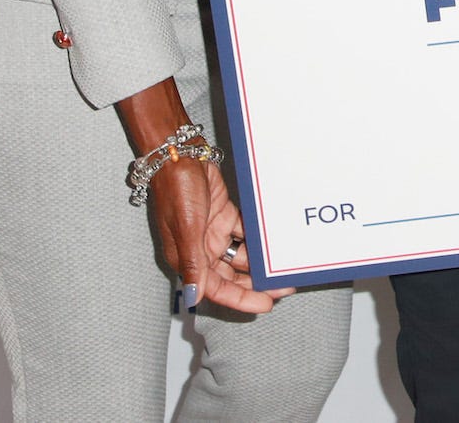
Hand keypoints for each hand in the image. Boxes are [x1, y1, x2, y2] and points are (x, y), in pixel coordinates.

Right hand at [148, 155, 292, 315]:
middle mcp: (200, 249)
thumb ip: (193, 264)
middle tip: (282, 288)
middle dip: (255, 284)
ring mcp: (212, 232)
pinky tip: (275, 241)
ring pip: (240, 256)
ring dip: (259, 263)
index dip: (241, 299)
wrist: (180, 155)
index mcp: (187, 259)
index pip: (216, 288)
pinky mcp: (223, 215)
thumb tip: (194, 297)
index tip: (266, 304)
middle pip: (231, 276)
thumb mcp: (186, 229)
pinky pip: (244, 233)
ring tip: (282, 266)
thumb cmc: (176, 190)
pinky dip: (258, 238)